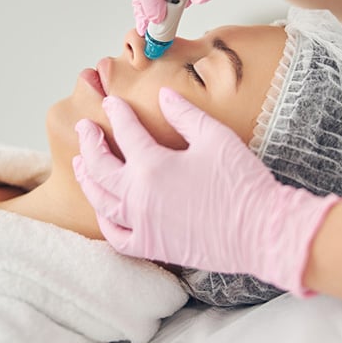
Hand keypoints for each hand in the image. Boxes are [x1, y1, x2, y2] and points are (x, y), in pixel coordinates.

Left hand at [73, 88, 341, 296]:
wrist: (260, 231)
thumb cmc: (241, 183)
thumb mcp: (216, 138)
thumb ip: (185, 114)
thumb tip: (164, 96)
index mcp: (153, 166)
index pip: (126, 133)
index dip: (118, 113)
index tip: (112, 102)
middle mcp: (139, 196)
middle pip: (101, 166)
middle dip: (89, 143)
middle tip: (84, 128)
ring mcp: (143, 224)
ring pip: (101, 201)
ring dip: (87, 179)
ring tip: (81, 164)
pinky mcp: (153, 246)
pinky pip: (117, 237)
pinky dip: (105, 221)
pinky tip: (104, 210)